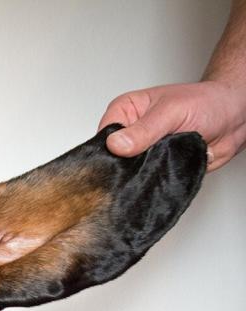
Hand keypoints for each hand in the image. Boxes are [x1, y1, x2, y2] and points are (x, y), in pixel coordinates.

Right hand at [98, 81, 245, 171]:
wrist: (234, 118)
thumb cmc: (206, 103)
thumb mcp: (172, 111)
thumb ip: (144, 130)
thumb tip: (116, 144)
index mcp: (126, 112)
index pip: (104, 135)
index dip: (108, 149)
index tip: (121, 158)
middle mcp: (130, 132)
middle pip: (113, 157)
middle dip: (125, 166)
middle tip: (141, 166)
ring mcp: (142, 152)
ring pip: (129, 172)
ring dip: (142, 175)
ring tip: (156, 169)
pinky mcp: (155, 167)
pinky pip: (147, 181)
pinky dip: (154, 182)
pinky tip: (161, 177)